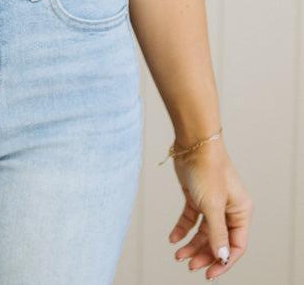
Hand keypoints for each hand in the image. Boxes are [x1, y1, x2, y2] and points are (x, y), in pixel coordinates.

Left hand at [167, 142, 252, 277]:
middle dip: (204, 254)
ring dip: (192, 244)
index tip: (209, 273)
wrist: (193, 141)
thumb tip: (222, 258)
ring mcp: (212, 202)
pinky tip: (173, 238)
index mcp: (241, 211)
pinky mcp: (196, 195)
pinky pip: (191, 218)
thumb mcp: (212, 205)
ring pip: (203, 231)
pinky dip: (183, 229)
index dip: (224, 262)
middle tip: (190, 266)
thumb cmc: (208, 169)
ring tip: (178, 255)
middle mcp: (228, 208)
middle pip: (218, 240)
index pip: (236, 245)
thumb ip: (217, 234)